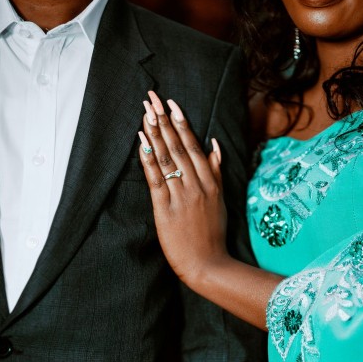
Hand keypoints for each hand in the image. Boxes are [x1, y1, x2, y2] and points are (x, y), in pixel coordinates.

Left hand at [138, 90, 227, 287]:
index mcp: (210, 182)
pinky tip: (141, 142)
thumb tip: (214, 143)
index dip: (181, 123)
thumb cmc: (213, 233)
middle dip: (164, 120)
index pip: (193, 146)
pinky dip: (148, 159)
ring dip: (154, 134)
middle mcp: (196, 185)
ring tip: (145, 112)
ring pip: (166, 159)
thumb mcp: (221, 199)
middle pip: (178, 146)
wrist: (208, 264)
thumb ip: (216, 170)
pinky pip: (156, 179)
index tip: (171, 104)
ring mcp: (181, 196)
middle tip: (152, 98)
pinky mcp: (166, 210)